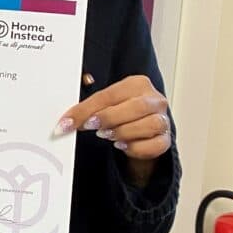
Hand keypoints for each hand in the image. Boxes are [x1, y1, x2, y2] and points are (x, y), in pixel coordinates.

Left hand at [55, 75, 170, 186]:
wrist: (140, 131)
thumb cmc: (121, 112)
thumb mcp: (105, 103)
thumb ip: (89, 104)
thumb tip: (69, 114)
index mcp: (137, 84)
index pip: (110, 95)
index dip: (86, 109)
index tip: (68, 122)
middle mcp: (154, 100)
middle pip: (135, 107)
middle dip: (109, 118)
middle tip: (91, 127)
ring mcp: (163, 119)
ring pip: (150, 125)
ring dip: (124, 132)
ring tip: (107, 136)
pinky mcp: (165, 139)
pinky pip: (156, 145)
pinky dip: (137, 147)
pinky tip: (123, 146)